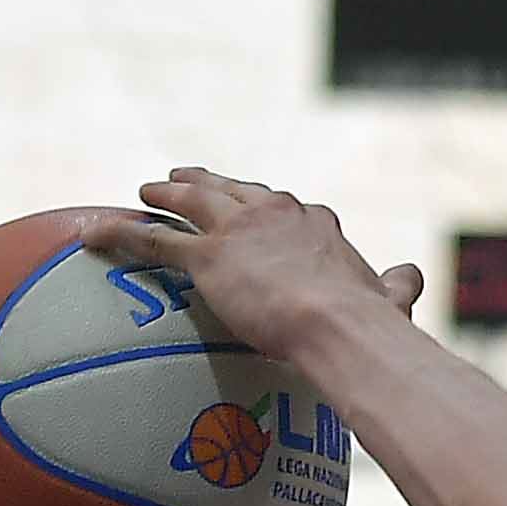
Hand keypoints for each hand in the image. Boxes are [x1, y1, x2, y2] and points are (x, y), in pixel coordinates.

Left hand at [70, 169, 423, 361]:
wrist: (341, 326)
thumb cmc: (370, 322)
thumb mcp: (391, 299)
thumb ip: (398, 286)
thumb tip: (414, 276)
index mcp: (318, 224)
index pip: (287, 207)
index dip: (268, 206)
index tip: (260, 206)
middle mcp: (275, 213)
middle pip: (233, 190)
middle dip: (208, 183)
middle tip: (187, 179)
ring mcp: (238, 231)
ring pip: (192, 203)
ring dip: (166, 195)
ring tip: (148, 191)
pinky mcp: (207, 258)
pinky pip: (154, 242)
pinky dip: (119, 236)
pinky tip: (93, 235)